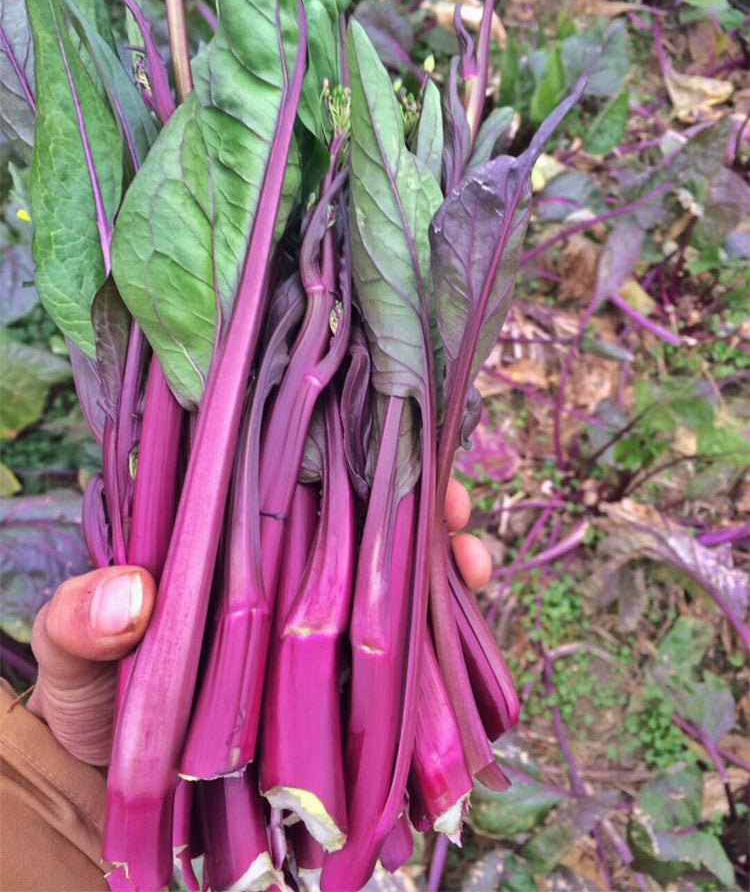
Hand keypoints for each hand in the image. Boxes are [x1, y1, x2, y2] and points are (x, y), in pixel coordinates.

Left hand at [27, 479, 489, 764]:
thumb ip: (79, 623)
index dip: (344, 440)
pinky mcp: (337, 656)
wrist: (118, 778)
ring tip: (474, 559)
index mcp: (218, 528)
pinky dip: (437, 614)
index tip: (392, 434)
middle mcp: (275, 552)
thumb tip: (132, 597)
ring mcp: (311, 603)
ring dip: (441, 549)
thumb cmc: (92, 698)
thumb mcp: (73, 659)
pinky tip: (468, 602)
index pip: (287, 462)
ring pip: (388, 557)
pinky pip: (397, 626)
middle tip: (455, 502)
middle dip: (414, 492)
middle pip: (355, 501)